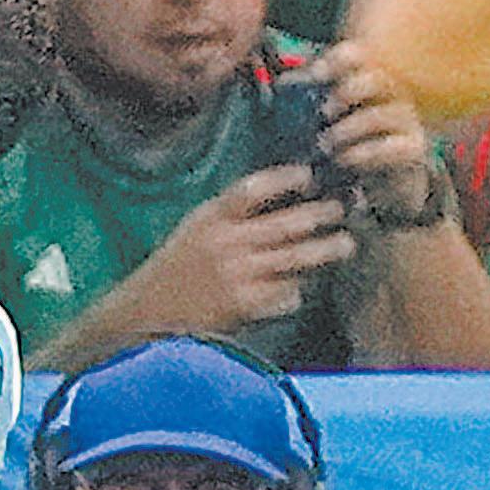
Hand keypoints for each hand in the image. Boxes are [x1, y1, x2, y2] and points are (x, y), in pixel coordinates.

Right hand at [118, 166, 357, 326]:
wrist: (144, 314)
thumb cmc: (174, 271)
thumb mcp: (194, 231)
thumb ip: (228, 218)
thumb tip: (274, 204)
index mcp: (210, 218)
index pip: (251, 189)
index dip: (282, 179)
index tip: (307, 175)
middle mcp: (225, 242)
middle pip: (282, 223)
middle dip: (317, 214)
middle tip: (340, 209)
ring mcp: (236, 273)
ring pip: (291, 258)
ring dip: (322, 250)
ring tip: (345, 244)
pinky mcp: (243, 304)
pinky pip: (281, 293)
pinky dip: (292, 291)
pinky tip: (297, 291)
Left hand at [308, 42, 438, 227]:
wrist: (377, 191)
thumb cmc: (344, 150)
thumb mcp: (321, 125)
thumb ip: (306, 103)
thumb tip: (282, 83)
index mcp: (367, 83)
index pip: (358, 56)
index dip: (337, 60)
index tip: (316, 75)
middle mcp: (391, 97)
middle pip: (377, 79)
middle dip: (347, 92)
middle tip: (323, 112)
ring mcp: (406, 123)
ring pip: (385, 113)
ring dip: (352, 127)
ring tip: (327, 144)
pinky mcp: (413, 151)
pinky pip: (396, 147)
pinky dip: (368, 152)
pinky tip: (345, 160)